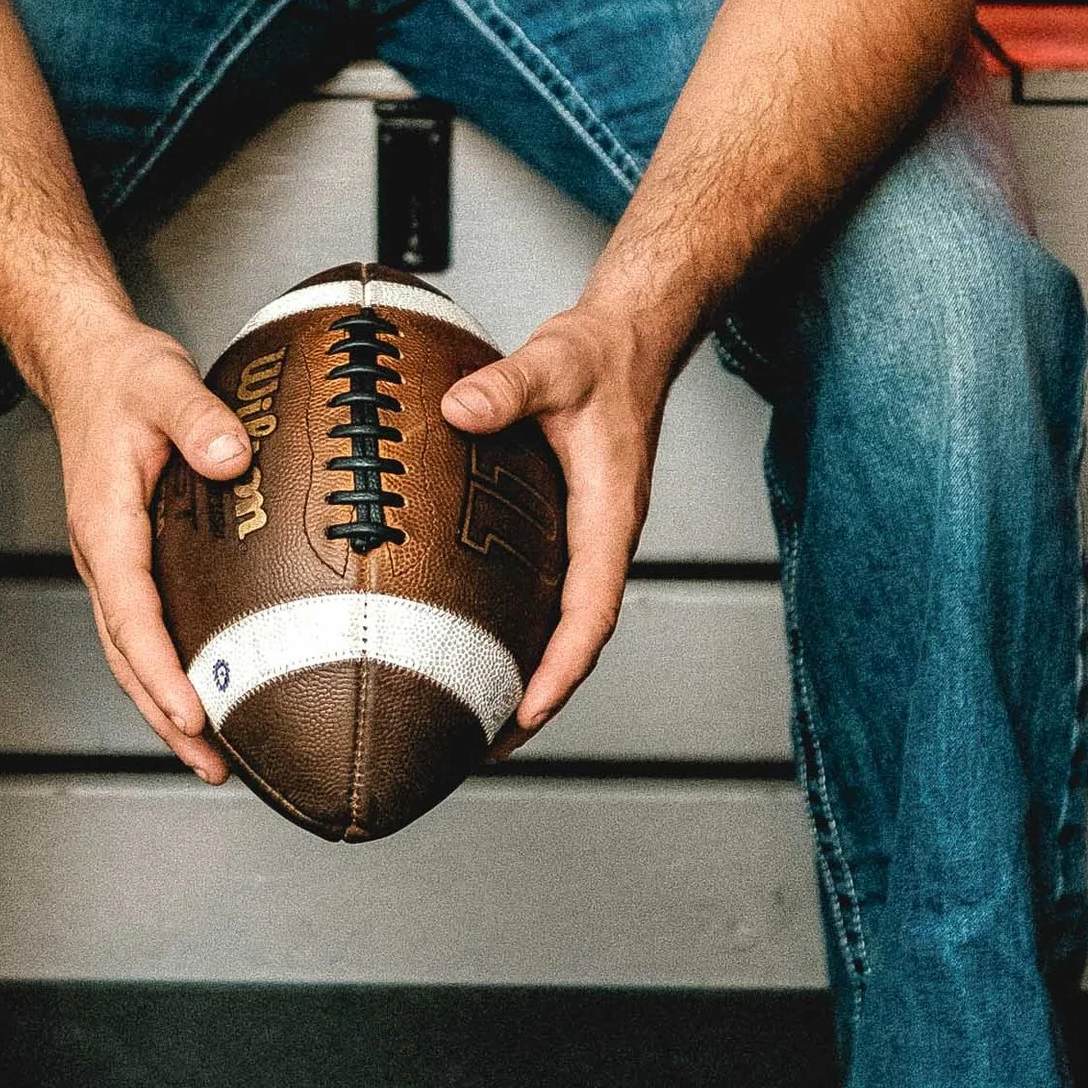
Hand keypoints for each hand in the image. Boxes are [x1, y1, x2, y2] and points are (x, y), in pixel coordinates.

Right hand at [38, 321, 250, 783]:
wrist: (85, 361)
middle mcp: (100, 552)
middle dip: (164, 715)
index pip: (130, 612)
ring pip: (129, 651)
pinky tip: (204, 690)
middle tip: (213, 764)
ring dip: (164, 705)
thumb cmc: (123, 375)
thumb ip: (199, 418)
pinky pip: (141, 629)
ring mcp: (111, 560)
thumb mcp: (164, 382)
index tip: (193, 711)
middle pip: (125, 654)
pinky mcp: (127, 557)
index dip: (159, 668)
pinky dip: (165, 671)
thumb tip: (233, 457)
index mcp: (104, 522)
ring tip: (212, 756)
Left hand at [439, 306, 667, 733]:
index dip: (561, 669)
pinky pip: (548, 595)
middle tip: (482, 749)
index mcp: (609, 516)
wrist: (630, 337)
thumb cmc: (601, 355)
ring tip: (472, 720)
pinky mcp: (567, 526)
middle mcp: (602, 538)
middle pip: (578, 641)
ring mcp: (586, 537)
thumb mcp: (554, 361)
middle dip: (539, 701)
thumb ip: (508, 386)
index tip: (526, 713)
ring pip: (564, 624)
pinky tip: (474, 644)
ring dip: (529, 674)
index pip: (592, 612)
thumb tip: (457, 409)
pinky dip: (521, 632)